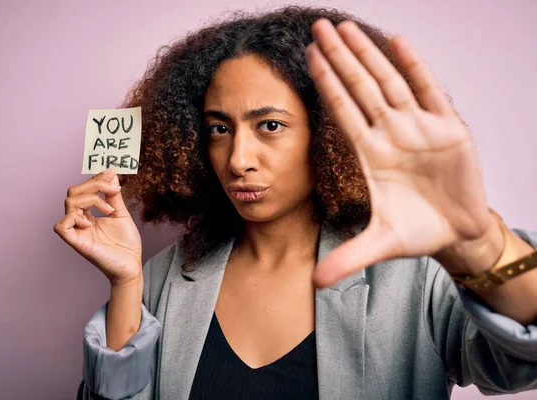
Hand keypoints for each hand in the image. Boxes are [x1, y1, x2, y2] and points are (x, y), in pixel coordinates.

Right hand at [54, 168, 142, 284]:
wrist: (132, 266)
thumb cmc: (126, 244)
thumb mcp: (121, 214)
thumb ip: (114, 196)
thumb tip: (111, 174)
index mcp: (89, 214)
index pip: (82, 190)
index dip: (95, 178)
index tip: (111, 173)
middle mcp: (80, 221)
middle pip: (72, 193)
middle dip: (93, 185)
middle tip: (113, 190)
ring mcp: (78, 231)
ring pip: (69, 203)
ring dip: (91, 199)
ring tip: (109, 210)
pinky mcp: (77, 243)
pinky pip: (62, 226)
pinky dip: (75, 218)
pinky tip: (91, 222)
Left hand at [306, 18, 493, 287]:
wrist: (456, 233)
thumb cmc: (418, 230)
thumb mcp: (380, 244)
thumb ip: (348, 258)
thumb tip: (315, 283)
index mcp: (370, 153)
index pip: (342, 110)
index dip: (326, 83)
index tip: (307, 57)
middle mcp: (390, 133)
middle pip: (359, 86)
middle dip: (339, 57)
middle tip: (317, 27)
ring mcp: (419, 127)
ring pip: (389, 82)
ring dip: (369, 55)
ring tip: (346, 27)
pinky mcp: (448, 129)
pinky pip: (430, 92)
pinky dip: (415, 69)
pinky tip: (398, 43)